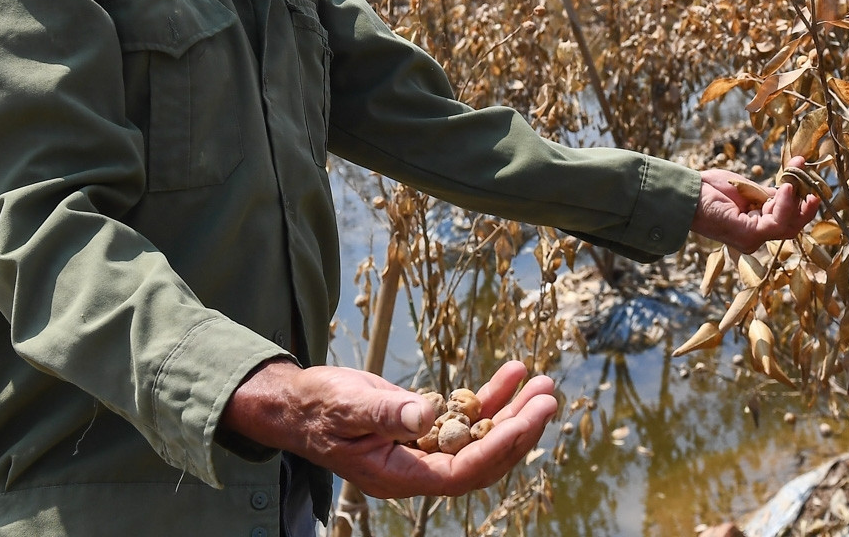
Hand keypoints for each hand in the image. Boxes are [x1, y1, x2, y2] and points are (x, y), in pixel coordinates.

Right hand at [222, 358, 558, 498]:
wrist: (299, 401)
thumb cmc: (318, 406)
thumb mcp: (349, 406)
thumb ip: (387, 413)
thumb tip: (429, 414)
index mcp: (399, 475)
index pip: (462, 473)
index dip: (500, 448)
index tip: (530, 418)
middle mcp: (417, 468)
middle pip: (482, 459)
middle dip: (518, 428)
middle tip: (549, 396)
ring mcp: (423, 449)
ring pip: (480, 438)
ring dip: (512, 411)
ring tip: (541, 382)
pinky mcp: (424, 427)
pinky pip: (466, 418)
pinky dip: (491, 398)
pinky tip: (512, 373)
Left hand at [691, 157, 820, 252]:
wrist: (687, 192)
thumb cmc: (711, 189)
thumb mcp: (747, 189)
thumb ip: (768, 194)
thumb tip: (792, 186)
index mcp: (757, 225)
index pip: (788, 217)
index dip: (799, 196)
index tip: (802, 170)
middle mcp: (757, 237)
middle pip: (793, 226)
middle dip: (805, 204)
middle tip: (810, 180)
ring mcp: (753, 238)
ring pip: (788, 226)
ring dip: (795, 202)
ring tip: (793, 181)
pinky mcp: (749, 235)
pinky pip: (776, 223)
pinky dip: (785, 205)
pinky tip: (786, 188)